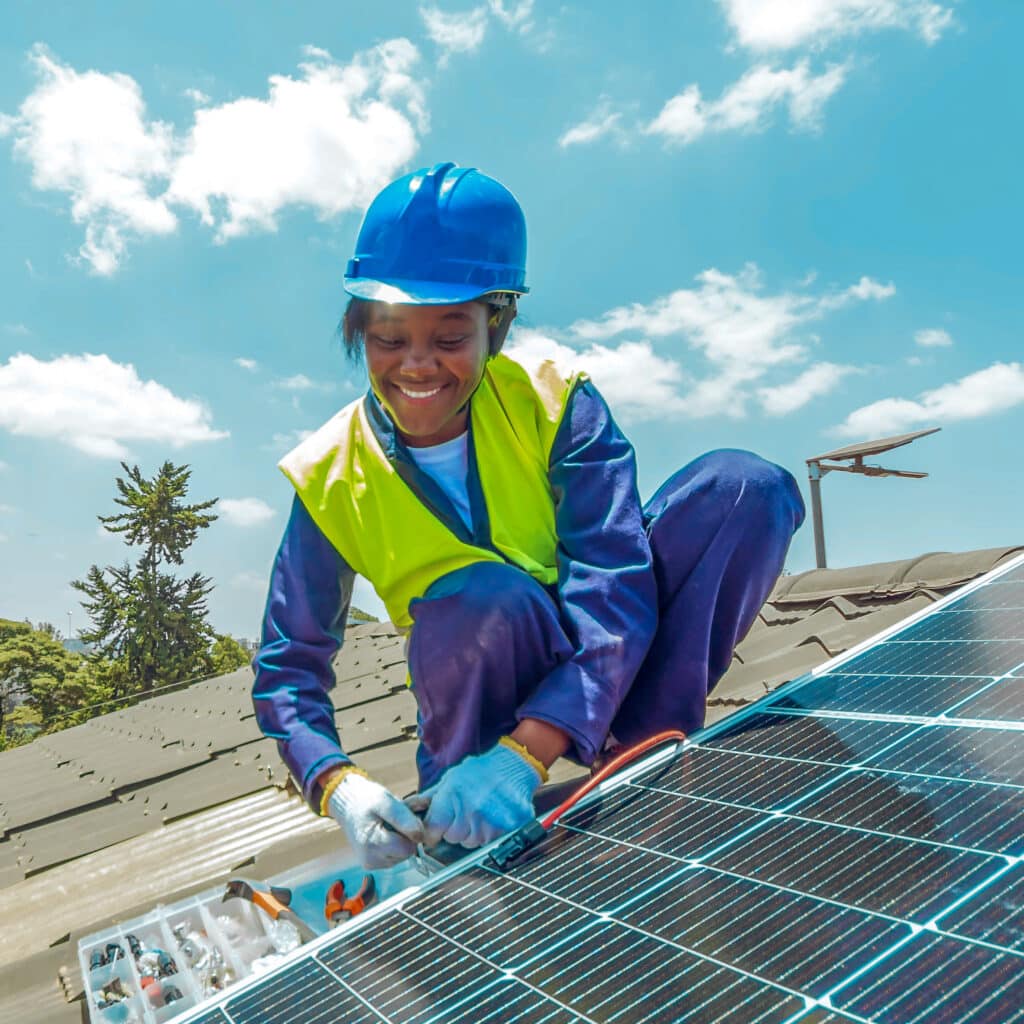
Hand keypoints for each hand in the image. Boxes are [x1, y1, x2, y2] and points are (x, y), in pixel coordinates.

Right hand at [327, 770, 424, 868]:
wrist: (348, 805)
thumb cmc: (367, 800)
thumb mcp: (385, 800)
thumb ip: (403, 817)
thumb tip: (420, 834)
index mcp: (372, 843)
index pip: (408, 848)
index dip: (411, 831)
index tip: (403, 817)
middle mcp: (370, 859)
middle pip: (406, 853)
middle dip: (406, 836)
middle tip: (394, 820)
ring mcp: (370, 863)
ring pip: (401, 856)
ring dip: (400, 840)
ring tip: (387, 825)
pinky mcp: (371, 864)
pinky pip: (393, 857)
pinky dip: (393, 846)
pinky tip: (384, 833)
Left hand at [407, 740, 542, 848]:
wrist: (514, 765)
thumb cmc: (481, 770)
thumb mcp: (451, 778)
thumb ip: (432, 797)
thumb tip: (412, 810)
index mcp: (454, 795)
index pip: (433, 829)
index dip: (432, 831)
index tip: (435, 830)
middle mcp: (472, 810)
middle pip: (453, 838)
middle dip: (456, 828)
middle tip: (466, 811)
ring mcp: (492, 821)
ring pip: (472, 842)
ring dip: (474, 832)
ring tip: (482, 812)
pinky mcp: (509, 828)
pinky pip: (491, 842)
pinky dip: (491, 834)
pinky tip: (494, 816)